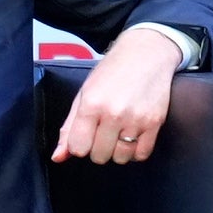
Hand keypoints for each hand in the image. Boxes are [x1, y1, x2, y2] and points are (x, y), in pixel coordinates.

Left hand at [52, 24, 188, 167]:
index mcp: (91, 104)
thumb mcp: (84, 94)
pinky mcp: (155, 123)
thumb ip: (69, 127)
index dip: (80, 145)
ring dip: (117, 150)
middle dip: (98, 147)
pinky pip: (141, 154)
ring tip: (119, 132)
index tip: (85, 136)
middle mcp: (114, 114)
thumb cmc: (113, 72)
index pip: (78, 148)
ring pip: (120, 158)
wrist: (146, 54)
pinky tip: (133, 136)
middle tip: (103, 130)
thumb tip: (58, 157)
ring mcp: (136, 119)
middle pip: (99, 156)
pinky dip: (135, 151)